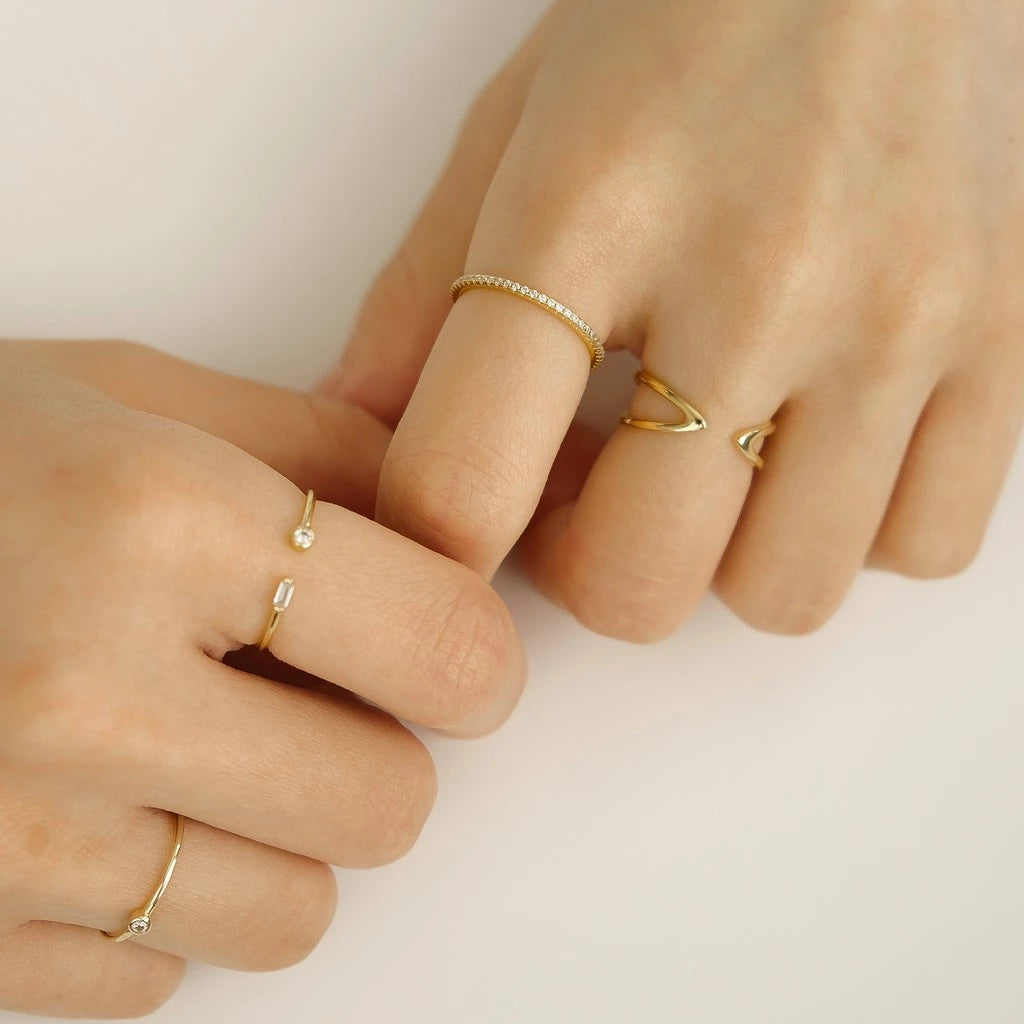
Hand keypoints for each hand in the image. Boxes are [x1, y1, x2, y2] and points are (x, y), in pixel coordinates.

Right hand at [0, 341, 523, 1017]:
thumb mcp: (127, 400)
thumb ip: (316, 450)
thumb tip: (452, 519)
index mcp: (155, 524)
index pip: (445, 645)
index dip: (476, 654)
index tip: (458, 645)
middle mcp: (79, 692)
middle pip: (388, 804)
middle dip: (380, 753)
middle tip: (317, 696)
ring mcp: (2, 844)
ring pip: (292, 913)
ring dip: (282, 840)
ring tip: (204, 750)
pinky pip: (163, 978)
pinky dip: (164, 906)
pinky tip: (102, 812)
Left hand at [324, 0, 1023, 639]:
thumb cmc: (687, 14)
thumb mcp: (513, 128)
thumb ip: (419, 296)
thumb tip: (354, 431)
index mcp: (589, 209)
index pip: (464, 480)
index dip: (437, 551)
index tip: (458, 531)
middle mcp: (756, 275)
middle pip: (636, 583)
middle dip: (592, 572)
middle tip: (594, 492)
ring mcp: (899, 315)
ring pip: (785, 593)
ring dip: (725, 560)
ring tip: (716, 465)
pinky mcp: (1008, 338)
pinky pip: (925, 545)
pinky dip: (856, 529)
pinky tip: (823, 445)